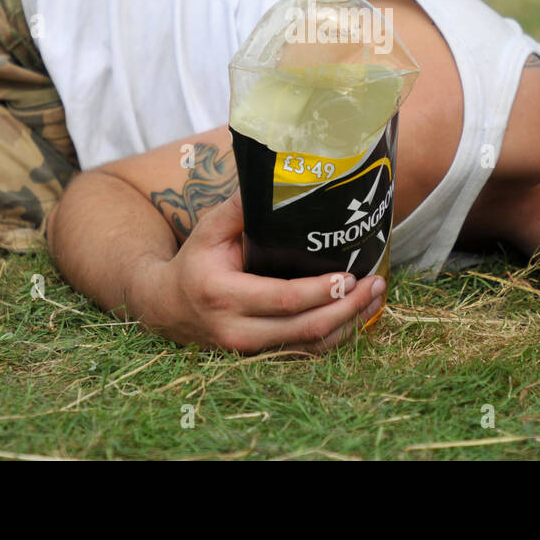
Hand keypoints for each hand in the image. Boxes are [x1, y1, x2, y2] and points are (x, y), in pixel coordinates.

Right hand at [140, 188, 386, 353]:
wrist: (164, 307)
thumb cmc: (193, 261)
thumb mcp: (207, 229)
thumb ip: (238, 207)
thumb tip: (274, 181)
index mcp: (224, 295)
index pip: (284, 299)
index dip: (322, 291)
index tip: (350, 276)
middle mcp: (236, 331)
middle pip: (304, 329)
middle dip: (347, 309)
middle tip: (375, 284)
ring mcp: (248, 351)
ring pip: (309, 347)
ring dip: (348, 325)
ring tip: (375, 297)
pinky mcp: (259, 357)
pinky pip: (304, 353)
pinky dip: (334, 336)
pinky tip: (356, 315)